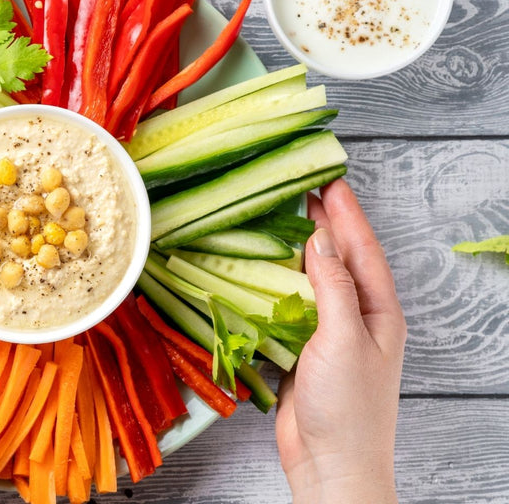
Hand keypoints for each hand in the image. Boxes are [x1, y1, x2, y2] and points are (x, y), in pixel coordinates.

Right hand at [275, 179, 406, 503]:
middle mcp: (358, 317)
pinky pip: (292, 308)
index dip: (346, 213)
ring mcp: (332, 334)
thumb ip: (334, 286)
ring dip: (301, 252)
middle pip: (342, 259)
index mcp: (378, 311)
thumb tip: (322, 241)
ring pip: (316, 281)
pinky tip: (264, 274)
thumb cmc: (347, 408)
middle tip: (306, 189)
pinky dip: (278, 286)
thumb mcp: (343, 337)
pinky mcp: (305, 351)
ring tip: (284, 221)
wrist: (331, 463)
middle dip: (327, 224)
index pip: (363, 249)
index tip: (329, 180)